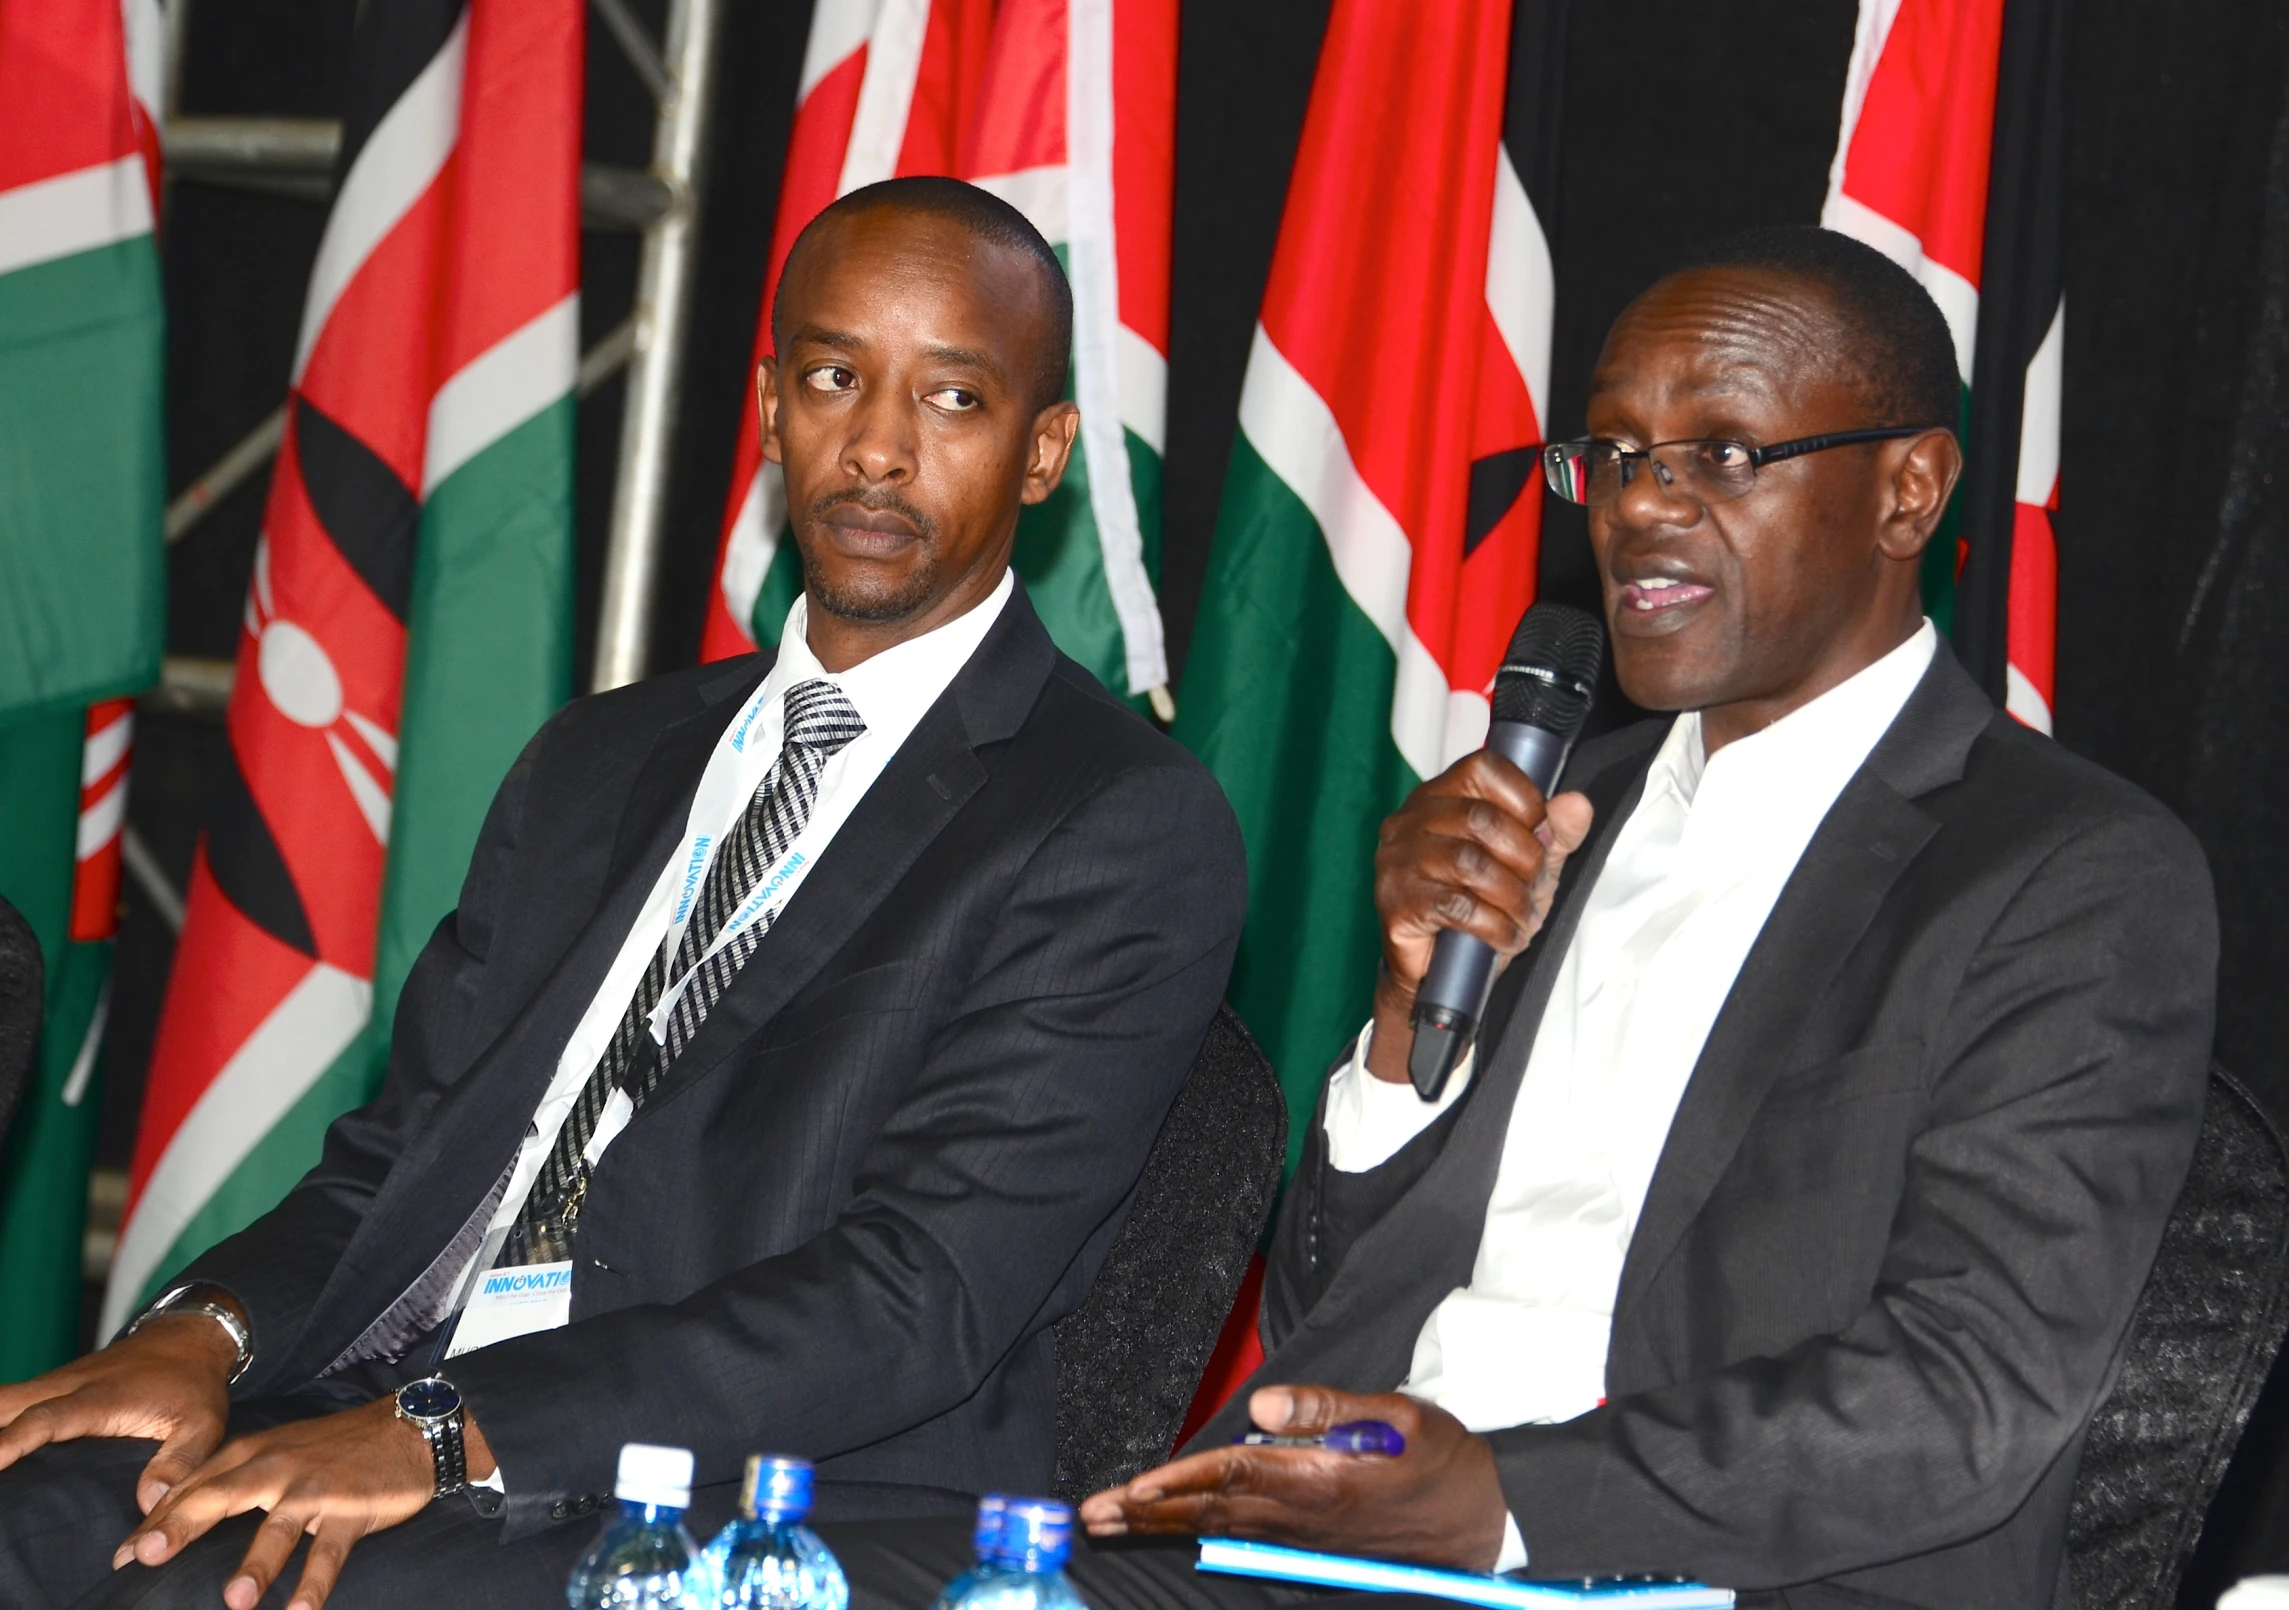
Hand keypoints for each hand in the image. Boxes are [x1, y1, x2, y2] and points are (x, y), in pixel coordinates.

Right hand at [0, 1310, 237, 1512]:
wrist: (189, 1339)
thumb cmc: (194, 1386)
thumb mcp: (204, 1425)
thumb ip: (179, 1463)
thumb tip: (148, 1504)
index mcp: (99, 1398)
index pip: (46, 1419)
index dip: (12, 1442)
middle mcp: (65, 1387)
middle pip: (4, 1405)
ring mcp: (51, 1385)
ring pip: (0, 1401)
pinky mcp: (45, 1390)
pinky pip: (5, 1403)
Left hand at [111, 1394, 494, 1609]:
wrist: (410, 1427)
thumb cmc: (335, 1447)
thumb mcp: (279, 1450)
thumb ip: (231, 1480)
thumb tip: (172, 1517)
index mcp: (255, 1453)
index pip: (195, 1485)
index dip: (156, 1520)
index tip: (121, 1557)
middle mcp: (279, 1468)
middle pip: (221, 1496)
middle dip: (181, 1525)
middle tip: (144, 1556)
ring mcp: (316, 1489)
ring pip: (278, 1528)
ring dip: (256, 1565)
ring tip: (235, 1601)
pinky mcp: (352, 1509)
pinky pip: (330, 1552)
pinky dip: (316, 1582)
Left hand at [1079, 1385, 1508, 1570]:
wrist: (1483, 1519)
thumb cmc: (1441, 1459)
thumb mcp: (1396, 1418)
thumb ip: (1325, 1409)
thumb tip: (1260, 1406)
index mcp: (1319, 1481)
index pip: (1233, 1478)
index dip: (1180, 1482)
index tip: (1134, 1487)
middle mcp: (1301, 1515)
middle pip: (1210, 1511)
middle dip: (1148, 1512)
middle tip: (1093, 1513)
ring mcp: (1303, 1534)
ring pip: (1218, 1527)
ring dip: (1162, 1523)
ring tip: (1110, 1520)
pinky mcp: (1309, 1540)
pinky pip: (1241, 1534)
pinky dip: (1197, 1529)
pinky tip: (1171, 1526)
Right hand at [1367, 754, 1593, 1082]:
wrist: (1437, 973)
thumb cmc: (1478, 908)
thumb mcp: (1529, 866)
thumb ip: (1556, 833)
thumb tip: (1577, 804)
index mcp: (1439, 797)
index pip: (1483, 768)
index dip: (1525, 799)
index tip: (1542, 833)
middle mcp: (1410, 821)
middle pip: (1482, 818)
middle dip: (1526, 857)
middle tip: (1536, 886)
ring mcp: (1396, 860)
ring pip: (1470, 862)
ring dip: (1511, 896)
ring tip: (1522, 916)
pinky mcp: (1395, 902)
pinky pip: (1456, 906)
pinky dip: (1493, 925)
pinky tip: (1504, 936)